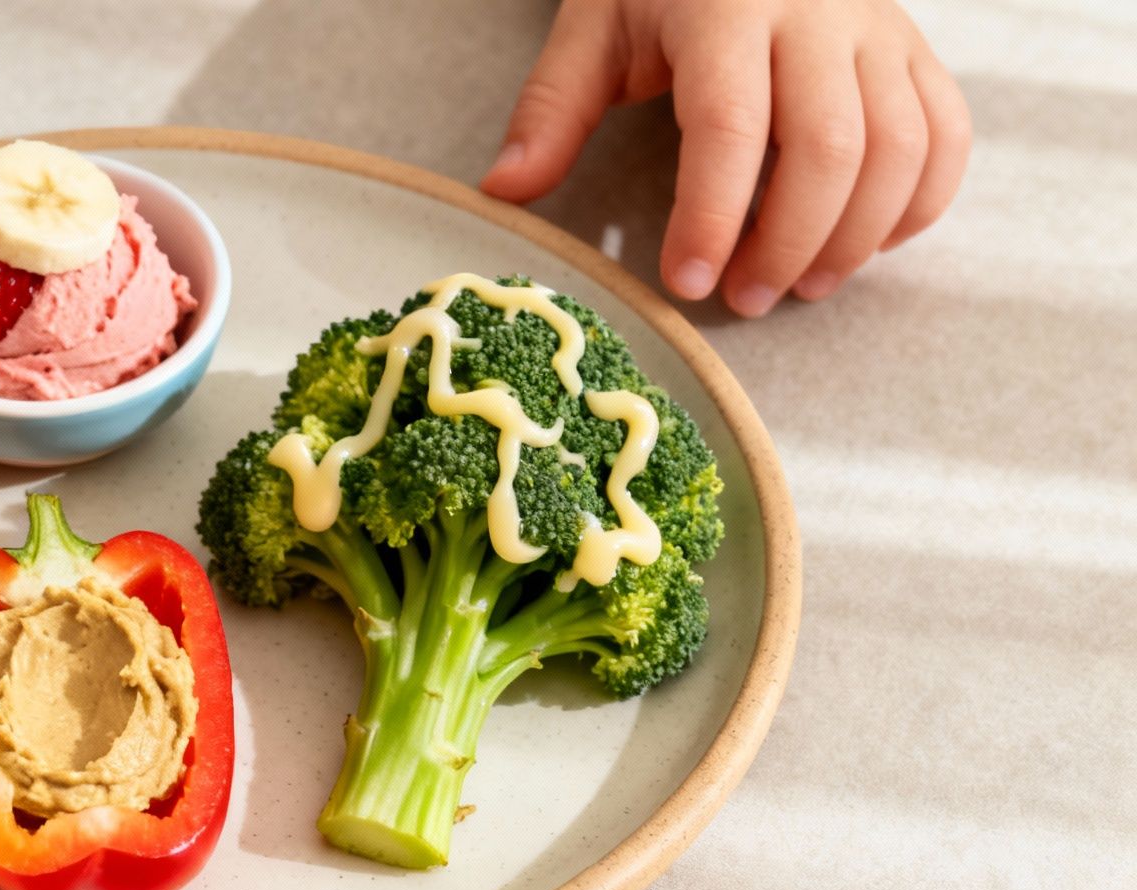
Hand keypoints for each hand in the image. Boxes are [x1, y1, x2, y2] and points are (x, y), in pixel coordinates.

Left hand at [480, 0, 971, 315]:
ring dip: (854, 237)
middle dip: (789, 244)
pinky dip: (917, 204)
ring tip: (800, 287)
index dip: (711, 216)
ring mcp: (879, 29)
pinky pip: (945, 134)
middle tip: (744, 300)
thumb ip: (552, 109)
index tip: (685, 282)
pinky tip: (863, 245)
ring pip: (899, 149)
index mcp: (728, 9)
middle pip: (831, 149)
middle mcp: (818, 14)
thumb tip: (504, 192)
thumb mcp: (595, 27)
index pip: (730, 127)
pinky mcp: (915, 48)